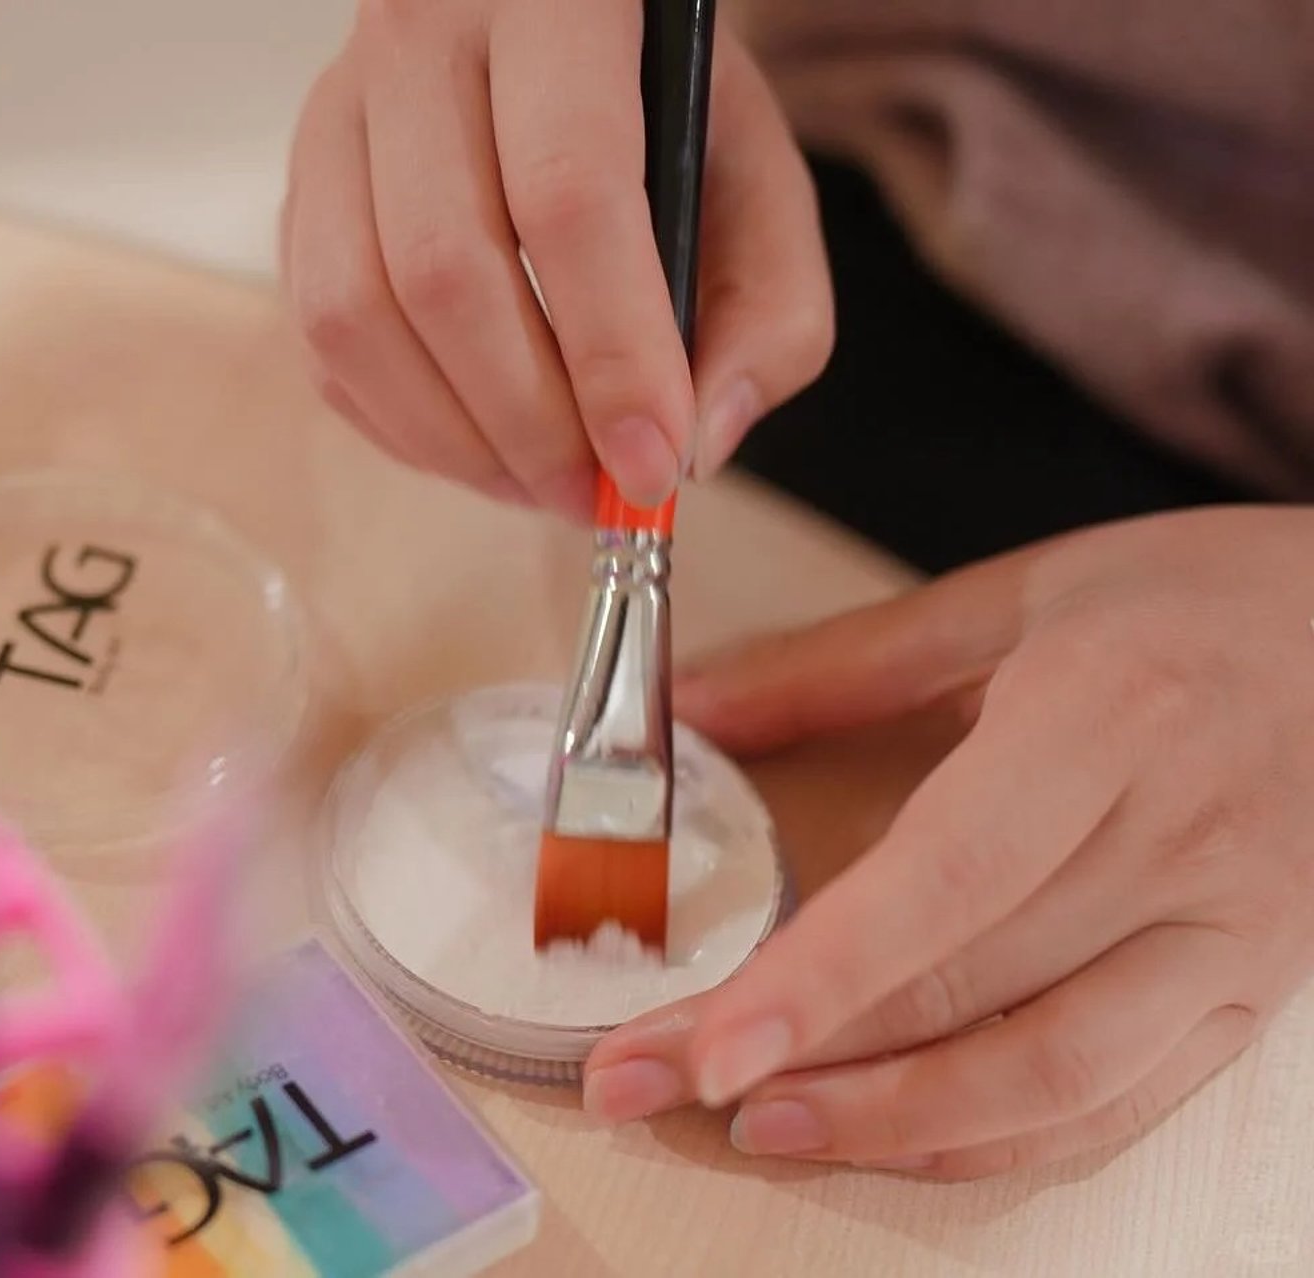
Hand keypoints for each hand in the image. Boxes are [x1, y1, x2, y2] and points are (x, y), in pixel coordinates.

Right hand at [280, 0, 831, 518]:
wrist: (552, 37)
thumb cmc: (660, 107)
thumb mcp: (758, 176)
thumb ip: (771, 311)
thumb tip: (696, 443)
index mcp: (557, 3)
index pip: (567, 192)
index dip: (609, 354)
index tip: (651, 465)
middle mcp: (419, 38)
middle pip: (443, 270)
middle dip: (527, 421)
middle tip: (594, 495)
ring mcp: (335, 114)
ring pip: (354, 314)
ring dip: (452, 438)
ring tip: (537, 482)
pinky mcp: (297, 190)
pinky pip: (318, 339)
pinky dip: (399, 423)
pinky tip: (478, 442)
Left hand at [584, 507, 1313, 1178]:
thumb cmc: (1203, 600)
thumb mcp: (1025, 591)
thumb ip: (847, 661)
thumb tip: (694, 708)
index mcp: (1108, 720)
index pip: (949, 880)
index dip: (823, 978)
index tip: (704, 1046)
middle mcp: (1178, 846)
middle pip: (970, 991)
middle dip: (797, 1059)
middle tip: (642, 1082)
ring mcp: (1228, 939)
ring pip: (1048, 1077)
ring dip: (890, 1124)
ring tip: (754, 1130)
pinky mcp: (1249, 997)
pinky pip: (1117, 1101)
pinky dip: (994, 1139)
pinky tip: (889, 1138)